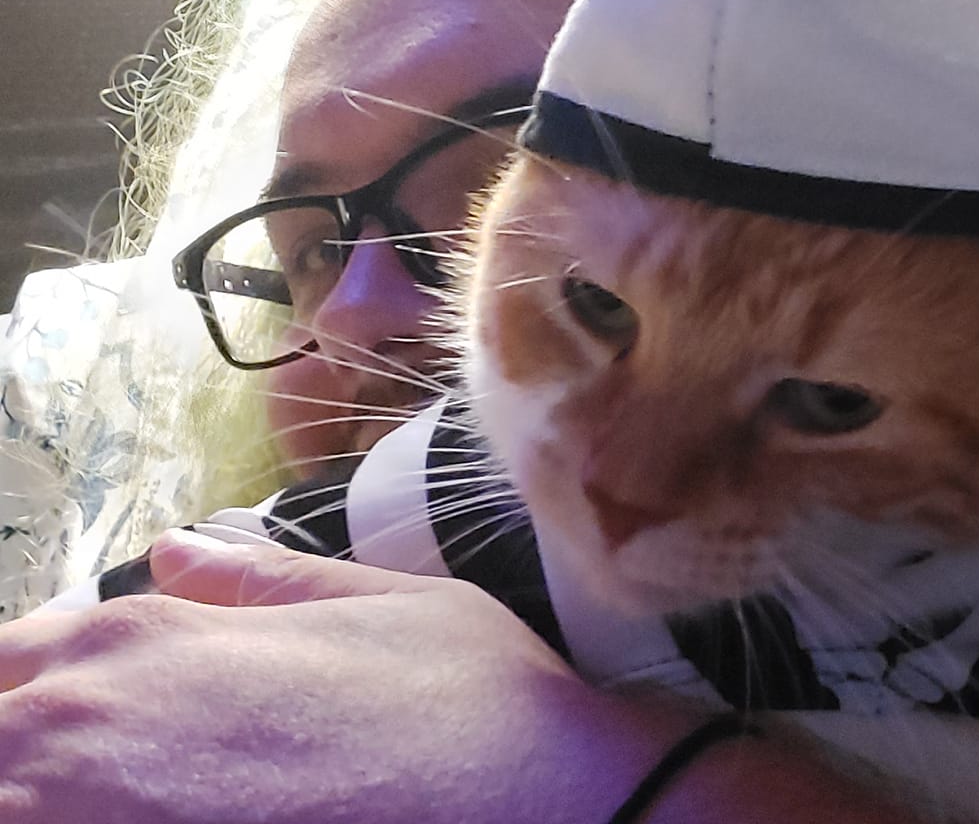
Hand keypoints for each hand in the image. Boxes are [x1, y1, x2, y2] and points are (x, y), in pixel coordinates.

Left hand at [0, 531, 683, 823]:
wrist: (549, 804)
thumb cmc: (476, 706)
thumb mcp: (381, 604)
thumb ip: (258, 580)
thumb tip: (174, 555)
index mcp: (136, 636)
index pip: (7, 664)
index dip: (39, 699)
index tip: (99, 736)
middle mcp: (84, 722)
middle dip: (35, 757)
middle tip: (128, 781)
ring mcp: (89, 815)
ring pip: (9, 796)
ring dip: (52, 797)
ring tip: (154, 804)